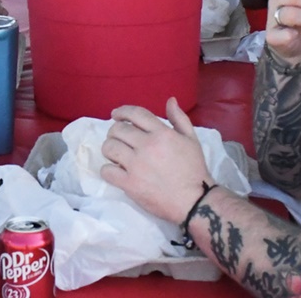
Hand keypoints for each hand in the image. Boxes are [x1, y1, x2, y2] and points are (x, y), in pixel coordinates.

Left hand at [101, 98, 213, 224]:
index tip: (115, 114)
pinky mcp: (129, 183)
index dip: (122, 111)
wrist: (194, 200)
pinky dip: (108, 169)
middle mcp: (147, 146)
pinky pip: (107, 170)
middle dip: (115, 131)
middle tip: (119, 138)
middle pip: (117, 129)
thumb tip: (170, 100)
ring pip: (109, 147)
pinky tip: (115, 171)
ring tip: (116, 153)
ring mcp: (136, 165)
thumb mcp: (191, 140)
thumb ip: (179, 118)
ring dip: (110, 148)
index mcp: (161, 134)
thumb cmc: (194, 169)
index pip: (135, 114)